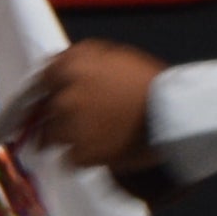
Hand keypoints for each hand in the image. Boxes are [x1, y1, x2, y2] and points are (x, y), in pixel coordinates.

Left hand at [2, 40, 158, 170]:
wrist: (175, 113)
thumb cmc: (150, 82)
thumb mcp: (114, 55)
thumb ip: (81, 59)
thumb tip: (59, 67)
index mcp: (69, 67)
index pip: (41, 79)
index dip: (48, 90)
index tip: (52, 99)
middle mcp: (63, 95)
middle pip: (42, 110)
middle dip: (55, 116)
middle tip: (79, 122)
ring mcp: (69, 127)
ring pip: (50, 137)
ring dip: (66, 138)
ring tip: (93, 138)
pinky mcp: (80, 155)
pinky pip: (68, 160)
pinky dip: (81, 158)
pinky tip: (101, 151)